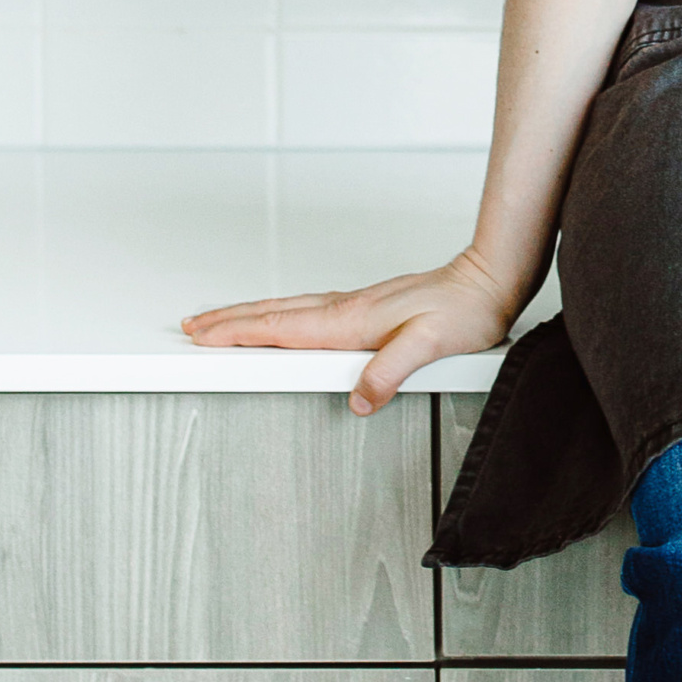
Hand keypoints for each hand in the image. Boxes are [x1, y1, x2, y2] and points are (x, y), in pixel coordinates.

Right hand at [179, 251, 523, 413]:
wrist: (490, 281)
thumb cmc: (466, 310)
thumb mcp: (431, 345)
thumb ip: (390, 370)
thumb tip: (358, 400)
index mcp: (351, 321)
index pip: (280, 328)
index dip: (238, 333)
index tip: (202, 335)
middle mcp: (347, 309)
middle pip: (273, 313)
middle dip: (228, 320)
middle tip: (191, 325)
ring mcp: (356, 305)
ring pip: (288, 309)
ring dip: (249, 314)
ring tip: (220, 320)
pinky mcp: (369, 306)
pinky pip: (308, 310)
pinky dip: (280, 314)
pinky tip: (282, 320)